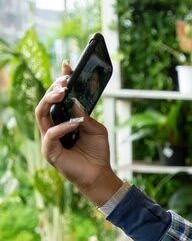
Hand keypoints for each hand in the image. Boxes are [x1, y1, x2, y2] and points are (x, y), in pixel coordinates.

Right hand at [35, 62, 121, 205]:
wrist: (100, 175)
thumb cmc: (98, 152)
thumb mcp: (96, 129)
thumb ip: (85, 115)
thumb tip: (73, 100)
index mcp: (64, 120)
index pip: (57, 97)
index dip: (60, 81)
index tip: (67, 65)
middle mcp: (53, 126)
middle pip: (45, 102)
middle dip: (54, 88)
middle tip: (65, 81)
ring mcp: (49, 138)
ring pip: (41, 113)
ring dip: (50, 100)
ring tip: (63, 92)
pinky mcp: (49, 151)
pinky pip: (51, 134)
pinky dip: (63, 126)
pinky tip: (76, 123)